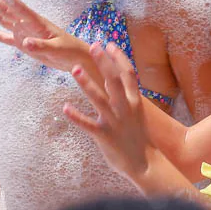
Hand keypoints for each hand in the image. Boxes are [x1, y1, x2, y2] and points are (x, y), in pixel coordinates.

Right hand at [0, 0, 91, 72]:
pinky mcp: (21, 43)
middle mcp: (28, 24)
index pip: (21, 10)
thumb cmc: (69, 50)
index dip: (10, 0)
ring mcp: (23, 32)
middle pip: (7, 10)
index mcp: (38, 23)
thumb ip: (41, 46)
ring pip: (4, 19)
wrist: (74, 57)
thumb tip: (24, 42)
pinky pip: (5, 38)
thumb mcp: (57, 49)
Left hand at [63, 44, 151, 183]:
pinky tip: (65, 107)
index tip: (110, 44)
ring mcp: (114, 122)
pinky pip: (87, 124)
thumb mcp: (137, 114)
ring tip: (74, 69)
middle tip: (93, 46)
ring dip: (86, 82)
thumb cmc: (138, 138)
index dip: (119, 57)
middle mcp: (125, 109)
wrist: (145, 165)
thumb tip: (118, 81)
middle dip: (103, 62)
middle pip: (113, 80)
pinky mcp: (104, 136)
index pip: (128, 74)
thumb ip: (127, 98)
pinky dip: (76, 115)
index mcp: (134, 102)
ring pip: (99, 98)